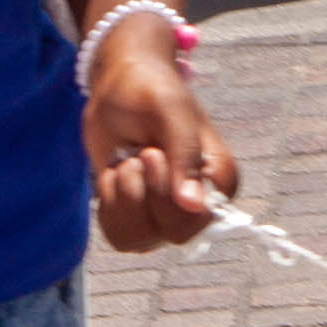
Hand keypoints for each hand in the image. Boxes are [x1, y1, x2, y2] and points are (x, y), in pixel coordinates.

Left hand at [84, 36, 235, 252]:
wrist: (119, 88)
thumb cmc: (152, 92)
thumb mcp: (171, 113)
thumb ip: (185, 155)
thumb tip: (194, 206)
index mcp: (219, 181)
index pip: (198, 221)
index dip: (165, 193)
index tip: (154, 152)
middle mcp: (196, 205)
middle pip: (167, 233)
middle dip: (141, 190)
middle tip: (142, 152)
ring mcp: (165, 215)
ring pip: (138, 238)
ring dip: (121, 195)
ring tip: (128, 162)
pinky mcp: (137, 218)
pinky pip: (118, 234)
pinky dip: (107, 201)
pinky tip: (115, 174)